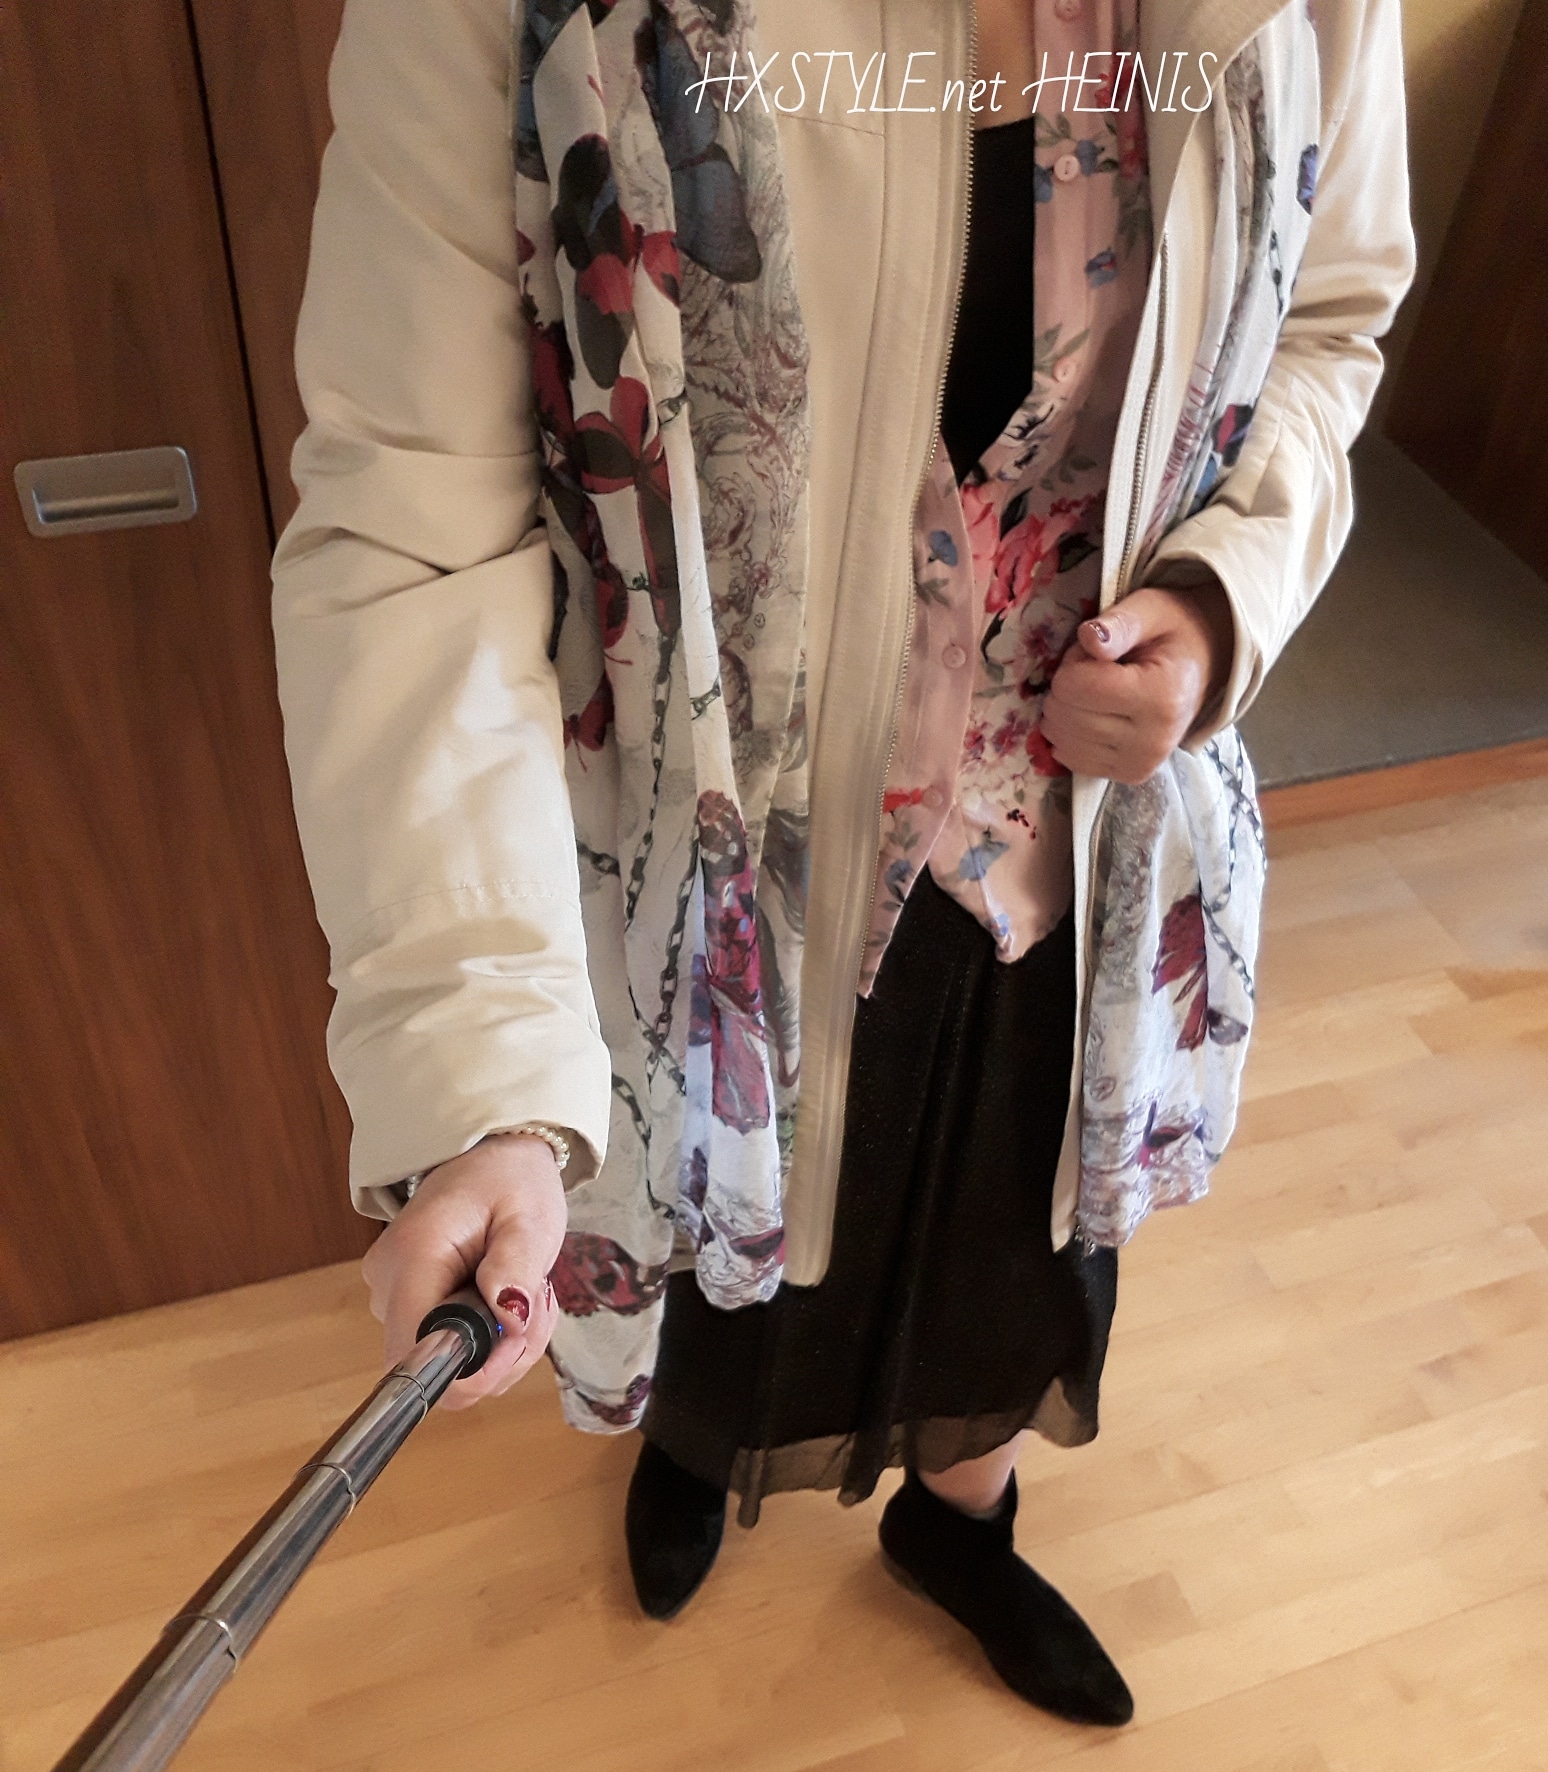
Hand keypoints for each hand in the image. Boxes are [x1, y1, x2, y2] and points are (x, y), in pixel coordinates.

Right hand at [359, 1134, 566, 1409]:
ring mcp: (391, 1298)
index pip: (417, 1355)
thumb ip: (519, 1265)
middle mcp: (388, 1284)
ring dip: (502, 1350)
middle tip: (535, 1307)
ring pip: (448, 1367)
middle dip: (501, 1357)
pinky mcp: (406, 1306)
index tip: (516, 1336)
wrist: (488, 1157)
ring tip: (526, 1296)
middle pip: (437, 1369)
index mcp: (414, 1256)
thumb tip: (510, 1318)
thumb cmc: (509, 1181)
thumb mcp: (529, 1216)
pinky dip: (490, 1342)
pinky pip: (448, 1352)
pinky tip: (507, 1301)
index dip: (472, 1370)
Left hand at [1042, 583, 1234, 783]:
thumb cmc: (1173, 632)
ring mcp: (1142, 764)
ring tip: (1100, 691)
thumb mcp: (1150, 610)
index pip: (1074, 685)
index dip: (1074, 661)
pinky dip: (1071, 734)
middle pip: (1064, 714)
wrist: (1204, 665)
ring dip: (1068, 709)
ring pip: (1062, 739)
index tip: (1098, 653)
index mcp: (1160, 697)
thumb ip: (1119, 623)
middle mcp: (1154, 740)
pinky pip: (1071, 760)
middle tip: (1098, 671)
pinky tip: (1096, 716)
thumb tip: (1088, 639)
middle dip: (1067, 685)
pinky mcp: (1130, 776)